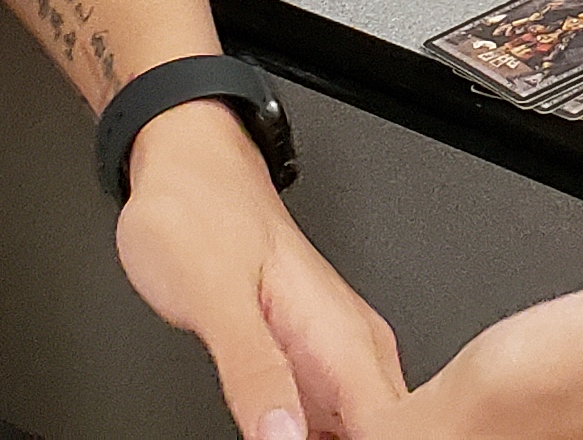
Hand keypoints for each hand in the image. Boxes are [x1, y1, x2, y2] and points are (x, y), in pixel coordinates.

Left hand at [112, 102, 407, 439]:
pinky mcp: (308, 365)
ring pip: (363, 430)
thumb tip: (283, 438)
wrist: (189, 169)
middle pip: (386, 432)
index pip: (393, 426)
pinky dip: (319, 438)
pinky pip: (334, 421)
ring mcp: (332, 359)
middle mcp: (351, 349)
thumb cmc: (199, 218)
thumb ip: (253, 371)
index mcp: (342, 335)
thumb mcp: (215, 298)